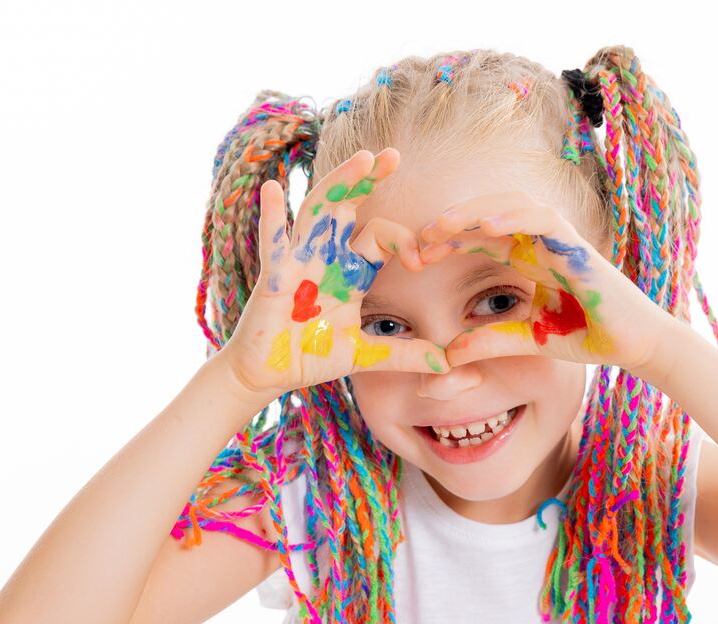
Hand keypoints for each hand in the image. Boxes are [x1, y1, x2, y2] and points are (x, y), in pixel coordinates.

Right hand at [215, 148, 447, 399]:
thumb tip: (449, 363)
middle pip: (348, 208)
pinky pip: (274, 244)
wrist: (269, 374)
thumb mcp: (366, 355)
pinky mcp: (274, 278)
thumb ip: (405, 354)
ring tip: (361, 159)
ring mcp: (298, 263)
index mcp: (350, 271)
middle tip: (393, 155)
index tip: (423, 261)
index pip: (381, 237)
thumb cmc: (311, 356)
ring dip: (338, 184)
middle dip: (368, 180)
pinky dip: (271, 217)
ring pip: (317, 213)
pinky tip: (273, 189)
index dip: (405, 242)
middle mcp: (326, 257)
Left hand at [416, 190, 673, 372]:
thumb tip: (450, 354)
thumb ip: (492, 341)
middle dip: (453, 220)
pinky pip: (543, 220)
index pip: (479, 237)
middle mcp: (540, 241)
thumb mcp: (529, 341)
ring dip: (475, 212)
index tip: (415, 256)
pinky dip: (515, 218)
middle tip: (419, 237)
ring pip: (512, 205)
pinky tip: (487, 228)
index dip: (448, 240)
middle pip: (489, 213)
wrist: (633, 344)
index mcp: (527, 257)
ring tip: (443, 225)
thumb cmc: (588, 336)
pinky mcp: (578, 245)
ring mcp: (560, 238)